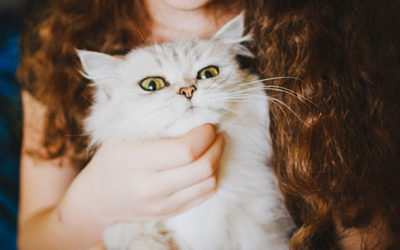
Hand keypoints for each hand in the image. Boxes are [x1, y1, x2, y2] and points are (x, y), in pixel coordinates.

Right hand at [58, 124, 223, 227]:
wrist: (97, 199)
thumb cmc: (111, 159)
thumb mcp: (122, 134)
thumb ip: (154, 123)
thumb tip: (191, 110)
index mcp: (136, 161)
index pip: (185, 150)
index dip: (204, 135)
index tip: (207, 124)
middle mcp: (151, 188)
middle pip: (203, 168)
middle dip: (216, 146)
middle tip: (216, 133)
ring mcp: (162, 205)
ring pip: (209, 183)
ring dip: (217, 161)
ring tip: (213, 146)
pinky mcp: (171, 213)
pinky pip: (205, 196)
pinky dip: (211, 177)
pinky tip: (205, 163)